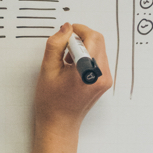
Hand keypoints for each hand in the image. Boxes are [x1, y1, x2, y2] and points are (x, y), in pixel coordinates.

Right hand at [33, 22, 112, 136]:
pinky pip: (99, 59)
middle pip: (98, 41)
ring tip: (67, 61)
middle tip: (64, 47)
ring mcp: (105, 79)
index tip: (65, 33)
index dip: (78, 30)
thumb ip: (56, 45)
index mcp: (87, 72)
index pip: (92, 38)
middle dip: (81, 38)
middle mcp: (101, 75)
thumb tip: (66, 28)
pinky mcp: (105, 81)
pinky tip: (73, 67)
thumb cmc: (52, 103)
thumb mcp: (47, 70)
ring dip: (84, 47)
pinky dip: (87, 57)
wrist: (60, 124)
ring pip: (99, 49)